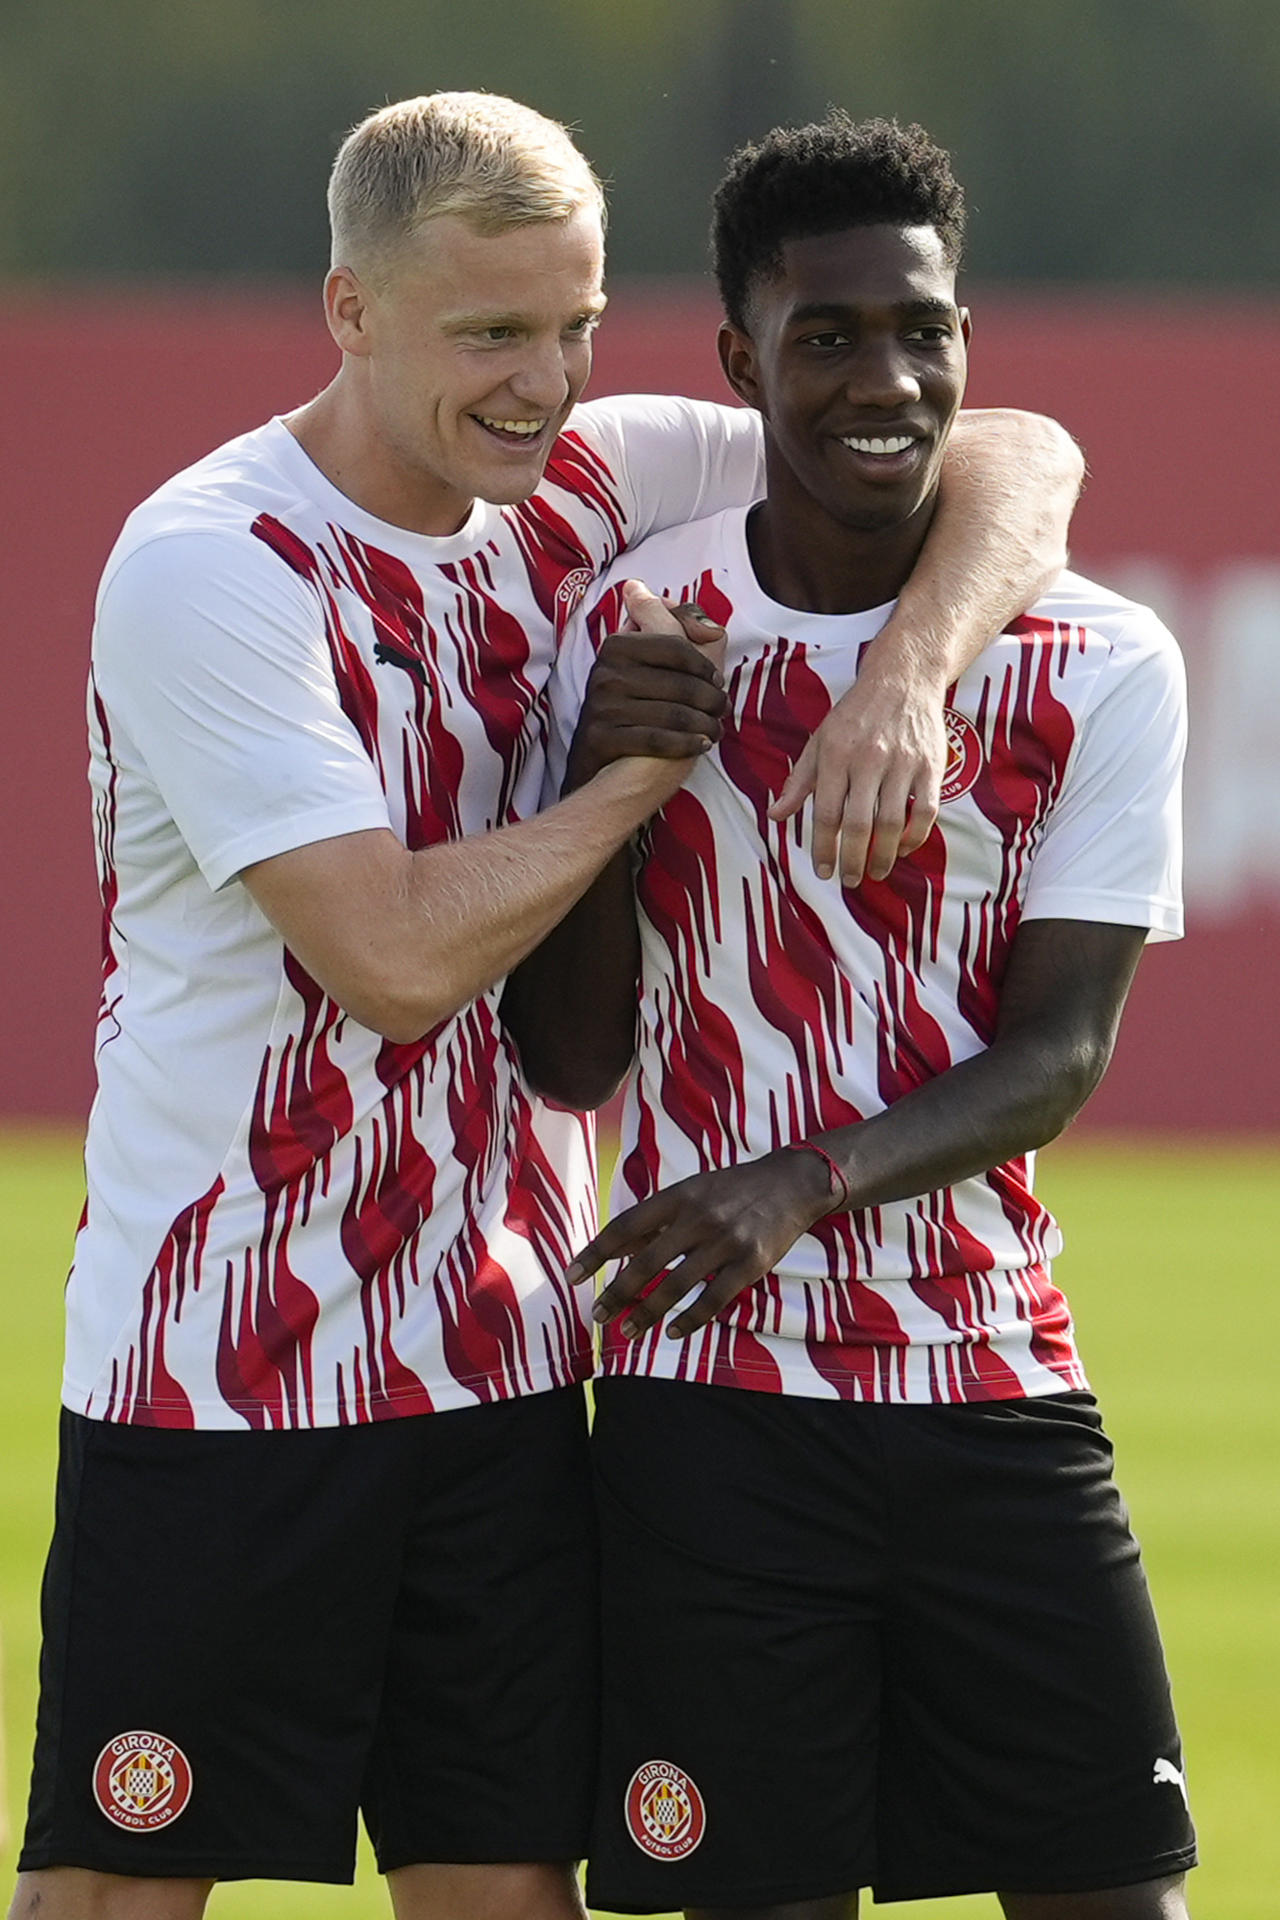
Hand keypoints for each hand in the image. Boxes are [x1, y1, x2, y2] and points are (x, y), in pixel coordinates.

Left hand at [565, 1149, 832, 1339]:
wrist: (793, 1183)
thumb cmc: (733, 1188)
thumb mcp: (691, 1192)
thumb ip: (655, 1220)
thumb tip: (614, 1249)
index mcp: (679, 1195)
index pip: (626, 1226)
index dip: (596, 1253)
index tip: (571, 1276)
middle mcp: (699, 1217)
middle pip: (647, 1261)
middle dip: (617, 1292)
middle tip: (597, 1315)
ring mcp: (726, 1241)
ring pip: (676, 1285)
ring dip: (647, 1313)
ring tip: (628, 1331)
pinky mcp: (751, 1264)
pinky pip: (713, 1300)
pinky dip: (689, 1320)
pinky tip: (671, 1332)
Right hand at [566, 579, 727, 790]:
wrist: (597, 764)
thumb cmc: (631, 709)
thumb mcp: (644, 664)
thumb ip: (674, 630)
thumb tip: (706, 623)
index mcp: (617, 646)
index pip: (676, 645)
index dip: (706, 665)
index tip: (717, 680)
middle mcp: (604, 672)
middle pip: (680, 682)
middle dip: (712, 699)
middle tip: (723, 711)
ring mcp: (600, 706)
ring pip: (673, 712)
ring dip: (705, 725)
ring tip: (715, 730)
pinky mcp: (599, 738)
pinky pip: (655, 739)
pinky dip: (686, 744)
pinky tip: (700, 745)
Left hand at [768, 667, 946, 885]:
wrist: (904, 678)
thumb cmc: (856, 714)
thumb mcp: (820, 740)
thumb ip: (800, 780)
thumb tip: (776, 815)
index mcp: (837, 754)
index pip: (827, 813)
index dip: (823, 847)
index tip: (823, 870)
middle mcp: (869, 759)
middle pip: (860, 824)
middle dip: (853, 860)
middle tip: (850, 880)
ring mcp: (903, 763)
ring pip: (893, 822)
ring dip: (883, 856)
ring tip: (875, 871)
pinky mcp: (931, 765)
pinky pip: (926, 811)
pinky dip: (914, 837)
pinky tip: (901, 849)